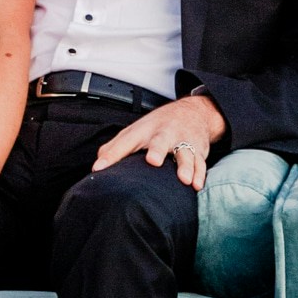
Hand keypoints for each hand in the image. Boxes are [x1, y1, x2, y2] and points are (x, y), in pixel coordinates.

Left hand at [92, 93, 226, 191]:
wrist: (193, 112)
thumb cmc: (157, 126)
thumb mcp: (135, 132)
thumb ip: (115, 148)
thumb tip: (96, 167)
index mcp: (144, 130)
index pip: (125, 141)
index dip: (112, 154)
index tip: (99, 168)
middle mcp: (165, 133)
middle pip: (161, 141)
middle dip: (158, 150)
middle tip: (153, 161)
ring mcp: (184, 141)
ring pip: (185, 153)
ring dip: (185, 166)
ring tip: (184, 180)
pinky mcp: (198, 150)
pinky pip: (201, 162)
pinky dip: (200, 174)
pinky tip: (197, 185)